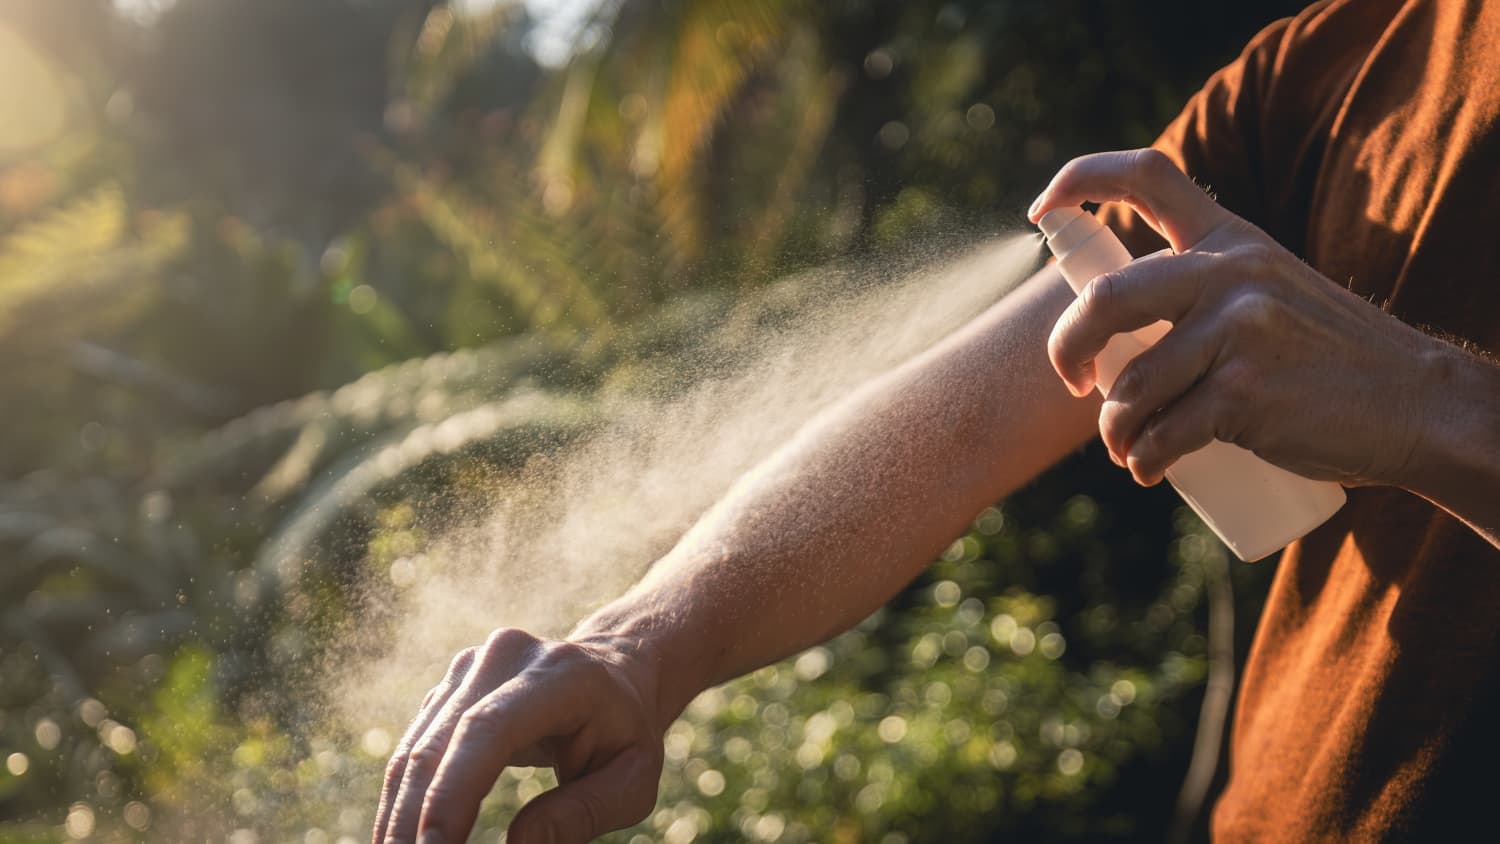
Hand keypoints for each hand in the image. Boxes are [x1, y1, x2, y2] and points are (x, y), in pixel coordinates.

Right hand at [372, 628, 664, 843]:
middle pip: (439, 744)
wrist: (616, 674)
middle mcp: (507, 658)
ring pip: (415, 750)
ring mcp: (472, 667)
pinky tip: (404, 838)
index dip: (453, 792)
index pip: (489, 729)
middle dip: (414, 818)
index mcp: (562, 675)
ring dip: (399, 815)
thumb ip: (584, 812)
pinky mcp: (450, 687)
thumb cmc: (626, 734)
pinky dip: (405, 800)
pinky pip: (415, 748)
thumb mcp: (633, 780)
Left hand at [1027, 148, 1442, 487]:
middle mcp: (1231, 273)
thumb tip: (1104, 333)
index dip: (1079, 180)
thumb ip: (1203, 288)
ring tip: (1129, 447)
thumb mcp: (1270, 290)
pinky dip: (1144, 460)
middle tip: (1073, 380)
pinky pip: (1162, 433)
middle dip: (1066, 349)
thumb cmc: (1325, 357)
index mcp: (1230, 238)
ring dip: (1114, 430)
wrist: (1416, 404)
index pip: (1147, 175)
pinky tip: (1150, 469)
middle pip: (1105, 300)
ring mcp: (1240, 332)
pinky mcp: (1245, 394)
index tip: (1041, 210)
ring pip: (1130, 386)